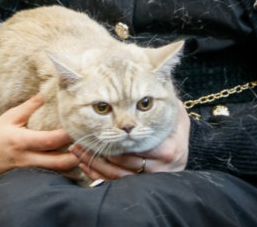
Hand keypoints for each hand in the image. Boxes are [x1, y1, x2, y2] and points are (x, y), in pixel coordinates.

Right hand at [0, 94, 78, 188]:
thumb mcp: (8, 118)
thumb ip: (28, 107)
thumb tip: (45, 93)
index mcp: (21, 141)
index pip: (50, 140)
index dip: (67, 135)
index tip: (78, 127)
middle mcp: (27, 159)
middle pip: (59, 162)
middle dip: (77, 156)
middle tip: (87, 144)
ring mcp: (29, 171)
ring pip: (57, 173)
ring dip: (72, 165)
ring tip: (82, 153)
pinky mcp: (29, 178)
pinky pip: (50, 177)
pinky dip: (61, 171)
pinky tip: (70, 162)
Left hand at [70, 105, 190, 181]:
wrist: (180, 154)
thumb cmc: (174, 129)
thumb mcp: (175, 112)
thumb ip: (163, 95)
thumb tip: (155, 71)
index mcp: (166, 149)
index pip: (137, 145)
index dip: (115, 135)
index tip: (97, 124)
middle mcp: (158, 167)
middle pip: (123, 161)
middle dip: (99, 148)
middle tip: (78, 140)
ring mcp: (147, 178)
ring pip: (116, 174)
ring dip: (94, 161)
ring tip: (76, 149)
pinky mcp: (137, 185)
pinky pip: (114, 182)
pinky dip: (97, 174)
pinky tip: (83, 162)